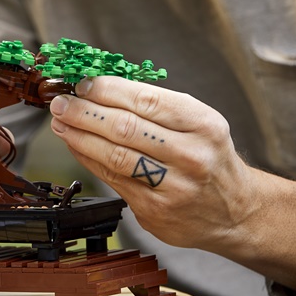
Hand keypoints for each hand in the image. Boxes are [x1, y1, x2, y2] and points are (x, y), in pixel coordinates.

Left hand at [48, 76, 295, 290]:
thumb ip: (155, 107)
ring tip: (61, 123)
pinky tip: (77, 146)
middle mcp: (191, 156)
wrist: (235, 211)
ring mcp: (173, 187)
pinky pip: (113, 179)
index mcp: (204, 125)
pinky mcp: (155, 212)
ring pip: (115, 156)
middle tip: (61, 102)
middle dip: (85, 112)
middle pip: (126, 128)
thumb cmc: (209, 158)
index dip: (108, 90)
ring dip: (80, 136)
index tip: (84, 84)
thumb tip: (100, 89)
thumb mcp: (198, 123)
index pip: (146, 101)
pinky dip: (89, 159)